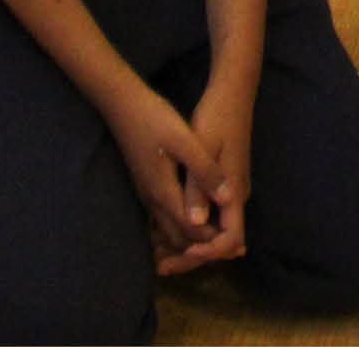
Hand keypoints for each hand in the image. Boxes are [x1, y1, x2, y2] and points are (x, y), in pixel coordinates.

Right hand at [92, 80, 236, 273]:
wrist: (122, 105)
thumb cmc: (154, 119)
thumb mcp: (185, 141)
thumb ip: (203, 173)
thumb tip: (224, 202)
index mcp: (164, 192)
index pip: (192, 230)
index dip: (214, 242)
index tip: (237, 247)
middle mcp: (153, 199)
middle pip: (178, 238)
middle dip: (201, 250)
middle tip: (229, 253)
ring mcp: (147, 193)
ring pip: (168, 230)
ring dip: (189, 241)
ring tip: (215, 245)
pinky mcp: (146, 184)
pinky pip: (163, 218)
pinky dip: (179, 227)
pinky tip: (194, 220)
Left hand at [173, 76, 254, 271]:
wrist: (232, 93)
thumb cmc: (217, 117)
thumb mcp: (201, 148)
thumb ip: (199, 185)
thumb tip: (194, 223)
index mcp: (233, 191)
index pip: (227, 240)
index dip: (204, 254)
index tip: (180, 256)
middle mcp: (236, 196)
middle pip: (220, 242)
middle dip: (192, 258)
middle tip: (162, 269)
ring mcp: (230, 190)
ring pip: (213, 230)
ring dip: (190, 245)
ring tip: (160, 255)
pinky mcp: (222, 183)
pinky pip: (210, 216)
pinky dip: (191, 228)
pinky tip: (167, 228)